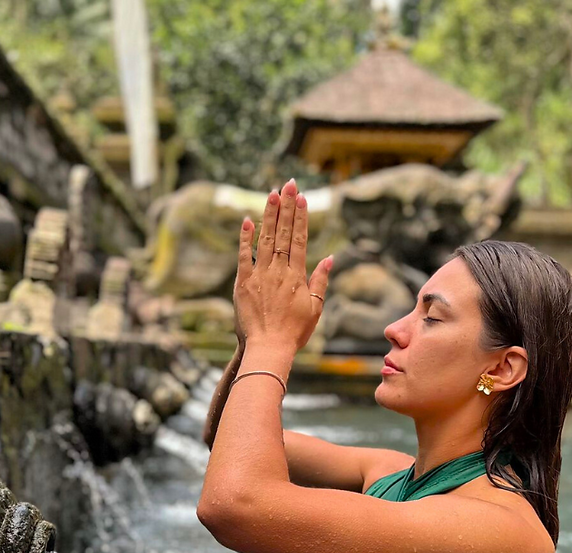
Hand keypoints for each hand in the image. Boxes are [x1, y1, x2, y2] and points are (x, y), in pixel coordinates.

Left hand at [233, 178, 331, 353]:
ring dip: (269, 215)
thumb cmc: (293, 332)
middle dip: (286, 207)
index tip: (302, 198)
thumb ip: (320, 281)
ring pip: (264, 239)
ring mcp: (259, 276)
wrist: (268, 348)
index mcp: (296, 276)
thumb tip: (328, 257)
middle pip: (282, 233)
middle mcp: (278, 271)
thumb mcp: (315, 308)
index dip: (300, 217)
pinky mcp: (243, 284)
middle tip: (288, 185)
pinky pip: (243, 256)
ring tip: (272, 194)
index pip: (299, 239)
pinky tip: (247, 220)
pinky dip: (245, 238)